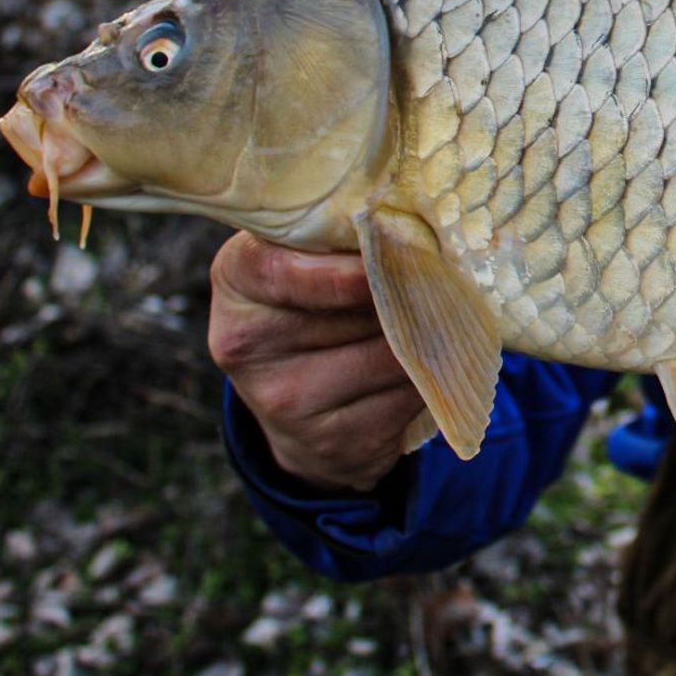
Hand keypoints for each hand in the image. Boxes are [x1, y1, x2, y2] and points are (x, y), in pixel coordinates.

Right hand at [208, 231, 422, 492]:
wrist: (294, 399)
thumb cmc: (311, 302)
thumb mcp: (303, 254)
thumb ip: (339, 236)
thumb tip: (414, 233)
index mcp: (237, 281)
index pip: (284, 269)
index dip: (345, 268)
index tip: (390, 252)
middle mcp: (247, 345)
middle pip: (359, 310)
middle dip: (408, 291)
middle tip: (438, 274)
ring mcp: (285, 401)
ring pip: (391, 354)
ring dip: (428, 334)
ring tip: (434, 317)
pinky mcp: (333, 441)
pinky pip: (407, 396)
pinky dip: (430, 375)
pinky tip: (422, 363)